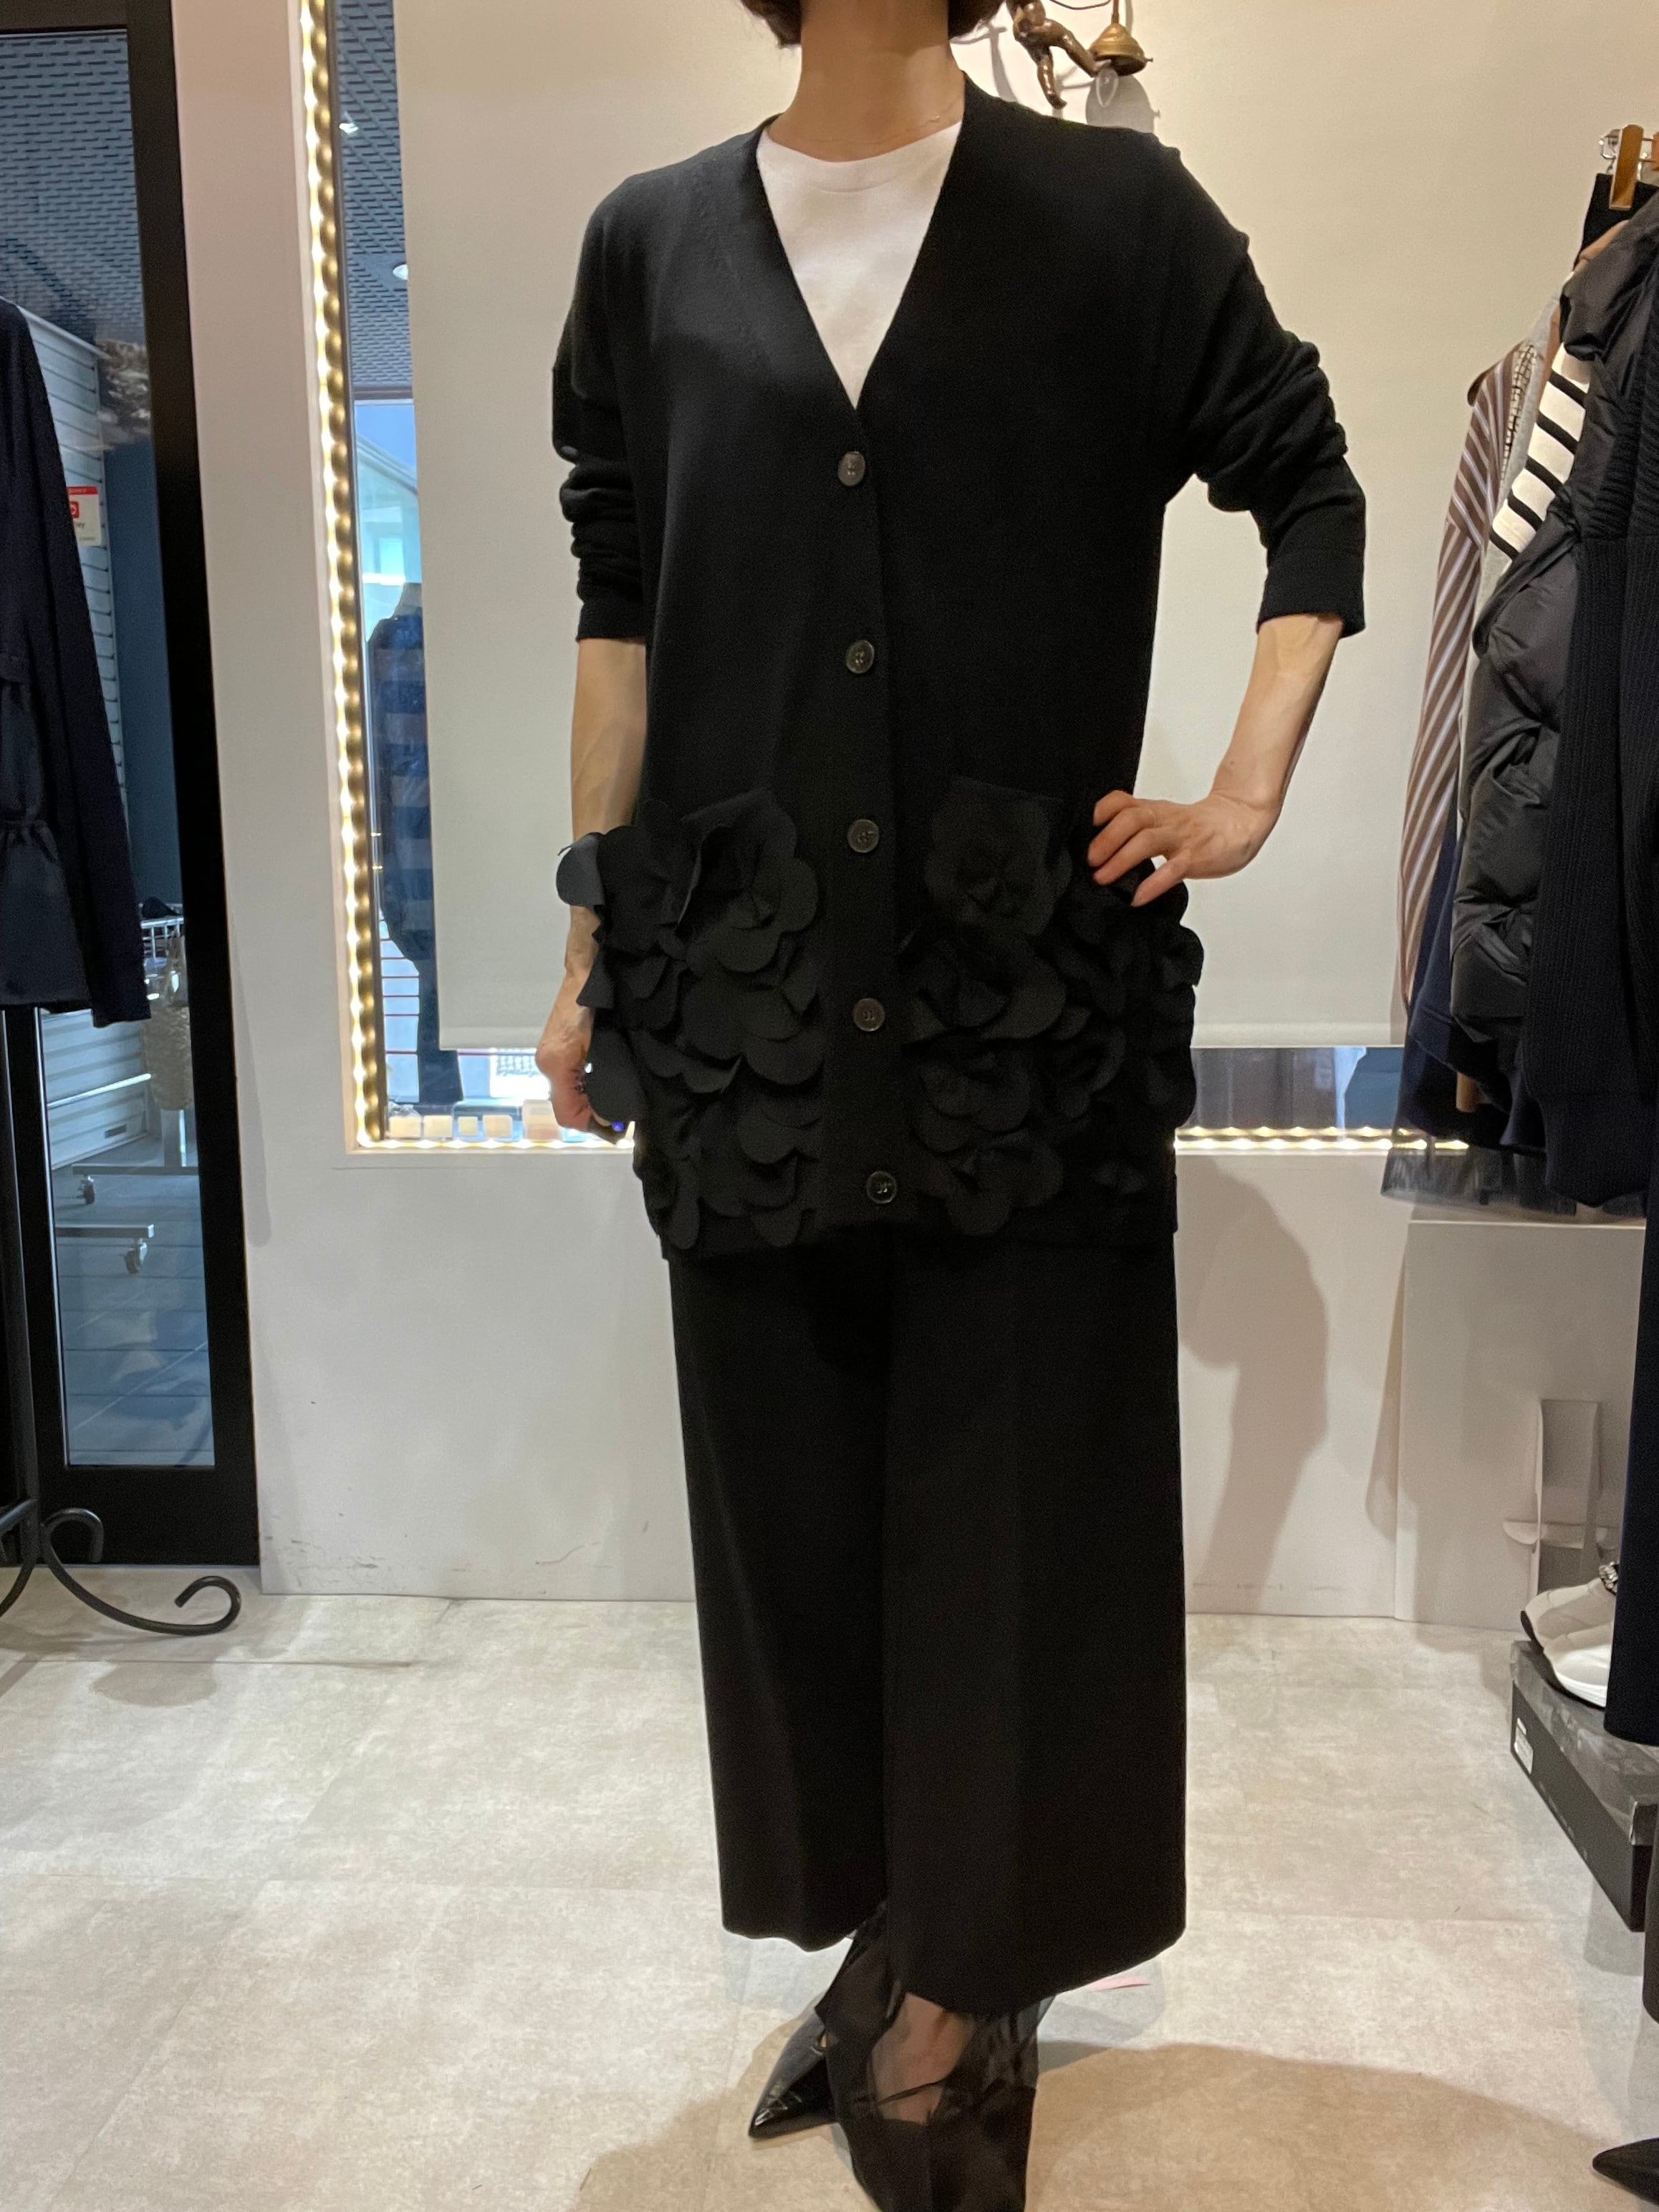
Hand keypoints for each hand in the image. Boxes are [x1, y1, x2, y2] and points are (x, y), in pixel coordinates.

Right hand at [535, 952, 604, 1136]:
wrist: (585, 972)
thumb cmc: (594, 1004)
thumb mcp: (600, 1047)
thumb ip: (598, 1083)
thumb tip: (605, 1116)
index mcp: (555, 1065)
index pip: (566, 1114)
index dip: (591, 1126)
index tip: (617, 1129)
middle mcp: (548, 1064)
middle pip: (565, 1107)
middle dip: (592, 1115)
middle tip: (621, 1119)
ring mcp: (550, 1056)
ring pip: (567, 1094)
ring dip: (590, 1102)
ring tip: (617, 1104)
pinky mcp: (557, 1049)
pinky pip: (568, 1079)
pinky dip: (585, 1087)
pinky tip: (604, 1084)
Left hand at [1087, 788, 1279, 904]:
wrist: (1241, 821)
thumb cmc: (1199, 826)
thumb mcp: (1164, 818)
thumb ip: (1137, 826)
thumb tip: (1100, 846)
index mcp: (1155, 810)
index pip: (1123, 802)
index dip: (1102, 811)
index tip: (1085, 828)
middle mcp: (1165, 821)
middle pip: (1131, 819)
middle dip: (1106, 840)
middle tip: (1090, 861)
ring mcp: (1181, 838)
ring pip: (1147, 841)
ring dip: (1121, 860)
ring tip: (1103, 878)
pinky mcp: (1196, 858)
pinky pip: (1172, 869)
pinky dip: (1153, 884)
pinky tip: (1138, 897)